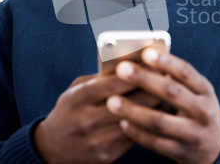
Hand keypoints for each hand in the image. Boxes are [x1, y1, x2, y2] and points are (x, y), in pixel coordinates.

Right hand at [34, 74, 161, 163]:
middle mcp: (85, 121)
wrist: (52, 147)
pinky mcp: (106, 156)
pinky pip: (133, 138)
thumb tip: (129, 66)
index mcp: (77, 100)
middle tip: (167, 79)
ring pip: (133, 123)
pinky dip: (146, 125)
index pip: (110, 85)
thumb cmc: (69, 111)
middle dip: (150, 90)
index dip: (133, 75)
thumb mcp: (75, 90)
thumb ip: (99, 79)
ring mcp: (96, 141)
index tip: (152, 65)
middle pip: (126, 104)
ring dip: (153, 109)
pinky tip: (156, 115)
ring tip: (166, 96)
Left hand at [106, 49, 219, 163]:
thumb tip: (142, 60)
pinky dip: (137, 133)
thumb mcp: (195, 93)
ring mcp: (194, 134)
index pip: (186, 72)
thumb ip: (175, 79)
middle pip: (172, 93)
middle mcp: (203, 111)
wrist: (215, 148)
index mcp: (205, 91)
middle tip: (121, 69)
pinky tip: (122, 123)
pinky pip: (156, 143)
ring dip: (134, 110)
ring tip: (111, 101)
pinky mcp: (182, 153)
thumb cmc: (196, 110)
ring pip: (160, 121)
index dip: (166, 62)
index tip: (145, 52)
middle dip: (145, 79)